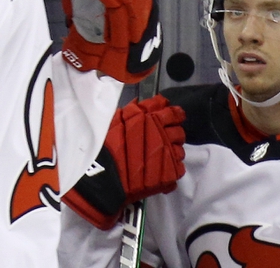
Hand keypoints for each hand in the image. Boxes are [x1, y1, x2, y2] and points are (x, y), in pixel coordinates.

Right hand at [63, 95, 185, 229]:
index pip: (172, 113)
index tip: (173, 116)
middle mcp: (160, 135)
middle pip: (179, 132)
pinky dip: (172, 168)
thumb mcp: (113, 120)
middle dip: (173, 134)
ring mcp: (166, 156)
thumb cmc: (103, 145)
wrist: (99, 175)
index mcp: (148, 119)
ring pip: (180, 151)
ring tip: (160, 156)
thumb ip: (133, 111)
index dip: (174, 114)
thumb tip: (147, 104)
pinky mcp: (167, 175)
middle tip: (163, 138)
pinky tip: (160, 169)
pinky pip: (178, 169)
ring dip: (172, 152)